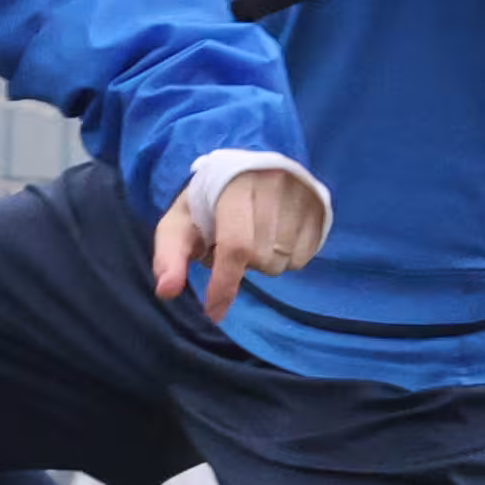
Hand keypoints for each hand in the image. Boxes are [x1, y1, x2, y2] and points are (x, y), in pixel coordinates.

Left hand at [150, 161, 330, 320]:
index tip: (213, 312)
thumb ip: (168, 257)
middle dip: (242, 265)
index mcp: (233, 186)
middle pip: (261, 259)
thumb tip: (165, 291)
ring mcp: (301, 195)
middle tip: (230, 244)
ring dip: (264, 262)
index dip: (224, 283)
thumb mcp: (179, 225)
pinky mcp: (319, 206)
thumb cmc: (206, 204)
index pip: (236, 246)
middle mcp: (273, 185)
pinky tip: (274, 238)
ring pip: (284, 261)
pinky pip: (304, 258)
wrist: (244, 172)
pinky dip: (286, 258)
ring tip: (253, 238)